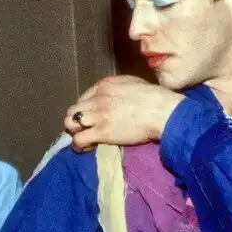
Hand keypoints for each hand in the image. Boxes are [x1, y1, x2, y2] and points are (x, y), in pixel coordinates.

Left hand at [64, 75, 183, 150]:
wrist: (161, 110)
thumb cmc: (154, 97)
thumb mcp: (132, 83)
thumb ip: (118, 87)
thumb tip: (115, 95)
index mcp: (103, 86)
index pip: (83, 98)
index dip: (85, 109)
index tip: (91, 116)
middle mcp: (96, 99)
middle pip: (73, 110)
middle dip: (76, 120)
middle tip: (84, 129)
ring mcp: (98, 115)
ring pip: (70, 124)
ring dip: (74, 132)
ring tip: (82, 139)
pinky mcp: (101, 132)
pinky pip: (79, 139)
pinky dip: (78, 145)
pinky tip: (84, 148)